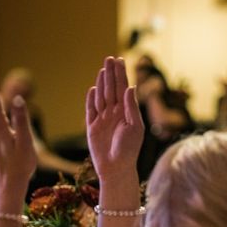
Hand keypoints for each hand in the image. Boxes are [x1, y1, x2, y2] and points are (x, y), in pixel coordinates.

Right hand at [86, 57, 143, 180]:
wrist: (116, 168)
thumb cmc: (129, 149)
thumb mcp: (135, 127)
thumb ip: (132, 107)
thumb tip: (129, 87)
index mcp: (127, 112)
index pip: (123, 89)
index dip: (121, 75)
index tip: (119, 60)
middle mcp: (115, 114)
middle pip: (112, 89)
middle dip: (111, 74)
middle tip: (110, 58)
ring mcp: (103, 119)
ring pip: (102, 97)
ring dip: (102, 82)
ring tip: (103, 69)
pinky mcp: (92, 127)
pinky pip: (90, 110)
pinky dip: (91, 100)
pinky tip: (93, 89)